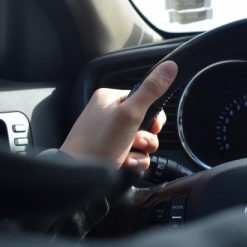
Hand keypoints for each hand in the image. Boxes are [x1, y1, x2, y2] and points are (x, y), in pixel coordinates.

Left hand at [60, 61, 177, 169]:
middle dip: (145, 138)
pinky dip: (132, 163)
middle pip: (145, 123)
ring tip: (125, 157)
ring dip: (139, 152)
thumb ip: (151, 90)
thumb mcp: (129, 114)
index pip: (145, 99)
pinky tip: (122, 165)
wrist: (77, 179)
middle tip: (135, 143)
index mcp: (109, 99)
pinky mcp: (110, 154)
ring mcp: (108, 136)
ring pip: (141, 142)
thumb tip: (170, 66)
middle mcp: (108, 115)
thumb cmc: (97, 145)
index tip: (153, 127)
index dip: (154, 116)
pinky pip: (133, 155)